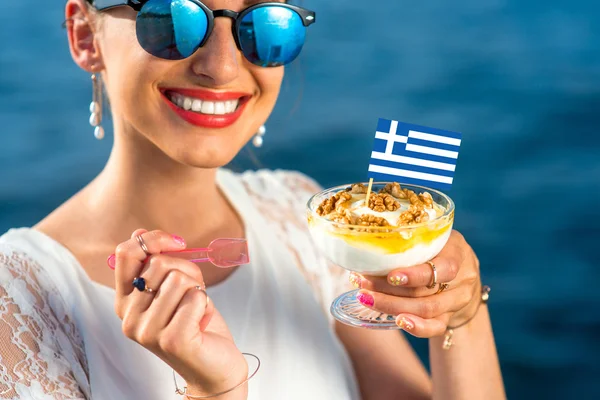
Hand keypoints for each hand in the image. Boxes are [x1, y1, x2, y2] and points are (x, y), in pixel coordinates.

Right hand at [112, 229, 246, 395]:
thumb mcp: (174, 287)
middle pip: (159, 264)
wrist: (216, 366)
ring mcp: (147, 331)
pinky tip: (200, 323)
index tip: (178, 243)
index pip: (126, 253)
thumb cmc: (195, 322)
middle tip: (193, 295)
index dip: (154, 239)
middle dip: (187, 271)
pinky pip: (195, 297)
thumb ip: (156, 263)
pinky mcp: (171, 340)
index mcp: (125, 300)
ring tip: (195, 311)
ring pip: (178, 279)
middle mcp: (129, 317)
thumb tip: (139, 232)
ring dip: (197, 290)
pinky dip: (205, 305)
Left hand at [351, 230, 480, 337]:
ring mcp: (457, 300)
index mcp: (458, 252)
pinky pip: (435, 327)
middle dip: (389, 290)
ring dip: (392, 306)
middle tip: (363, 285)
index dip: (416, 275)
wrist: (465, 275)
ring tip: (366, 299)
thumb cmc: (441, 249)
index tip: (390, 276)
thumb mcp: (435, 237)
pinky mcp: (450, 316)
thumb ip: (413, 239)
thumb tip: (370, 240)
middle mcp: (462, 278)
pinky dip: (416, 327)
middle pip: (426, 291)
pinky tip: (397, 321)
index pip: (442, 267)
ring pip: (426, 310)